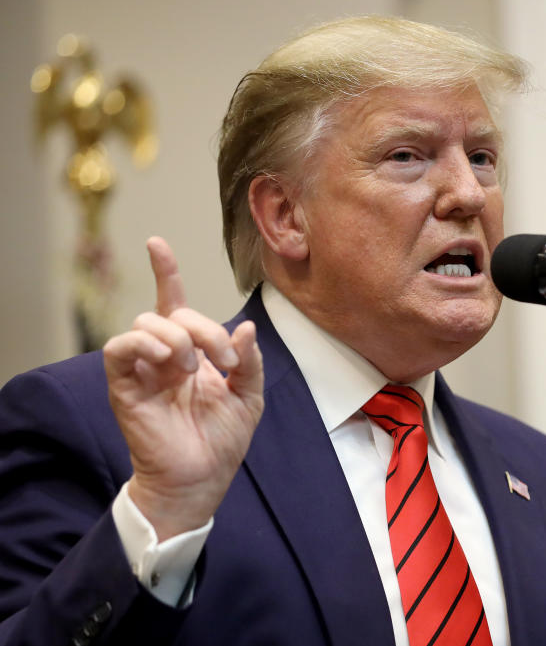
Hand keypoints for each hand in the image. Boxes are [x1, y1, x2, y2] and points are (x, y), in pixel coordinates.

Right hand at [103, 237, 263, 540]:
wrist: (202, 479)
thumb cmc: (222, 441)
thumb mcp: (249, 395)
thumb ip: (249, 360)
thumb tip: (244, 328)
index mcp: (192, 353)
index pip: (173, 303)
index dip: (165, 272)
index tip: (157, 243)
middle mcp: (164, 356)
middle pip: (172, 313)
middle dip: (203, 327)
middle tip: (223, 359)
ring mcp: (143, 370)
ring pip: (145, 324)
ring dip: (177, 337)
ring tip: (192, 367)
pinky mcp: (124, 386)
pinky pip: (119, 348)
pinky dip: (142, 344)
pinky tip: (167, 360)